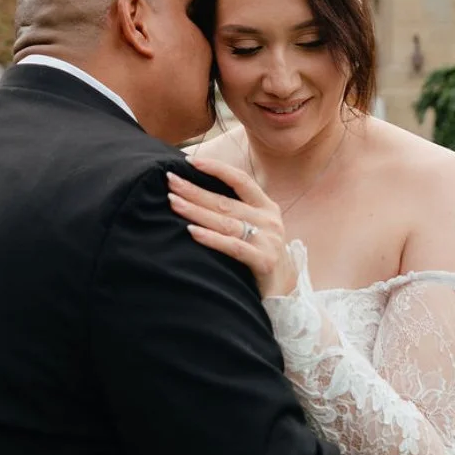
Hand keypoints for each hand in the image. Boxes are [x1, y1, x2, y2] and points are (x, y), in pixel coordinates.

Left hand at [167, 158, 296, 297]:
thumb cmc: (260, 255)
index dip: (216, 168)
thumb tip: (197, 192)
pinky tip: (191, 232)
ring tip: (173, 202)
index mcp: (266, 207)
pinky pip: (233, 247)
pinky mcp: (264, 261)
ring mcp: (268, 240)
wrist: (284, 293)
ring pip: (225, 222)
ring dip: (196, 211)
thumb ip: (235, 211)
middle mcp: (269, 220)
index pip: (240, 180)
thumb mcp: (254, 228)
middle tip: (170, 180)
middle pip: (225, 202)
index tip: (190, 161)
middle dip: (194, 190)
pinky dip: (211, 239)